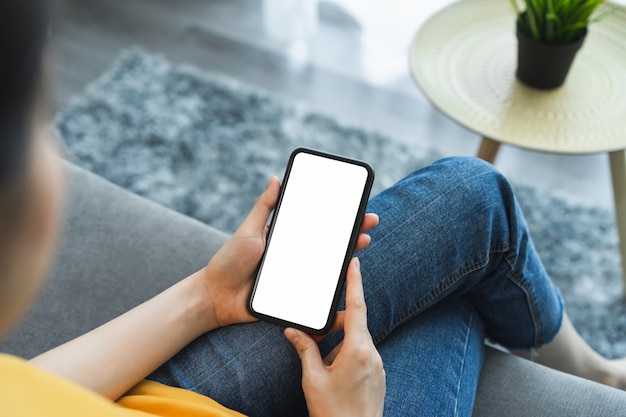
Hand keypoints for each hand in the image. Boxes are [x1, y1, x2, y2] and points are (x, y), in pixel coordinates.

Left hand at [198, 177, 379, 329]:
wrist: (216, 297)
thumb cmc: (228, 261)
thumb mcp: (248, 231)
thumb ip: (263, 207)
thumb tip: (275, 178)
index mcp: (284, 237)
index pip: (315, 223)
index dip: (334, 215)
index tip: (353, 205)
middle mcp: (294, 254)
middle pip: (327, 242)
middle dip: (350, 231)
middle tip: (369, 221)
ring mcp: (295, 275)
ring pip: (327, 265)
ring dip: (348, 254)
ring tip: (363, 241)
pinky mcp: (293, 294)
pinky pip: (316, 289)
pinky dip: (334, 283)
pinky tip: (348, 274)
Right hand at [285, 258, 385, 416]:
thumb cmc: (332, 413)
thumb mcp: (312, 379)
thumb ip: (305, 350)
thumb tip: (293, 332)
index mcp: (357, 350)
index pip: (357, 307)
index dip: (355, 283)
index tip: (354, 264)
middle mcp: (372, 354)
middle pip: (354, 324)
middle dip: (334, 325)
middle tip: (314, 339)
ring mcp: (378, 365)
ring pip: (357, 340)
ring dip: (338, 343)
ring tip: (322, 366)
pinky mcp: (378, 375)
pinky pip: (362, 354)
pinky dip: (346, 354)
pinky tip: (333, 374)